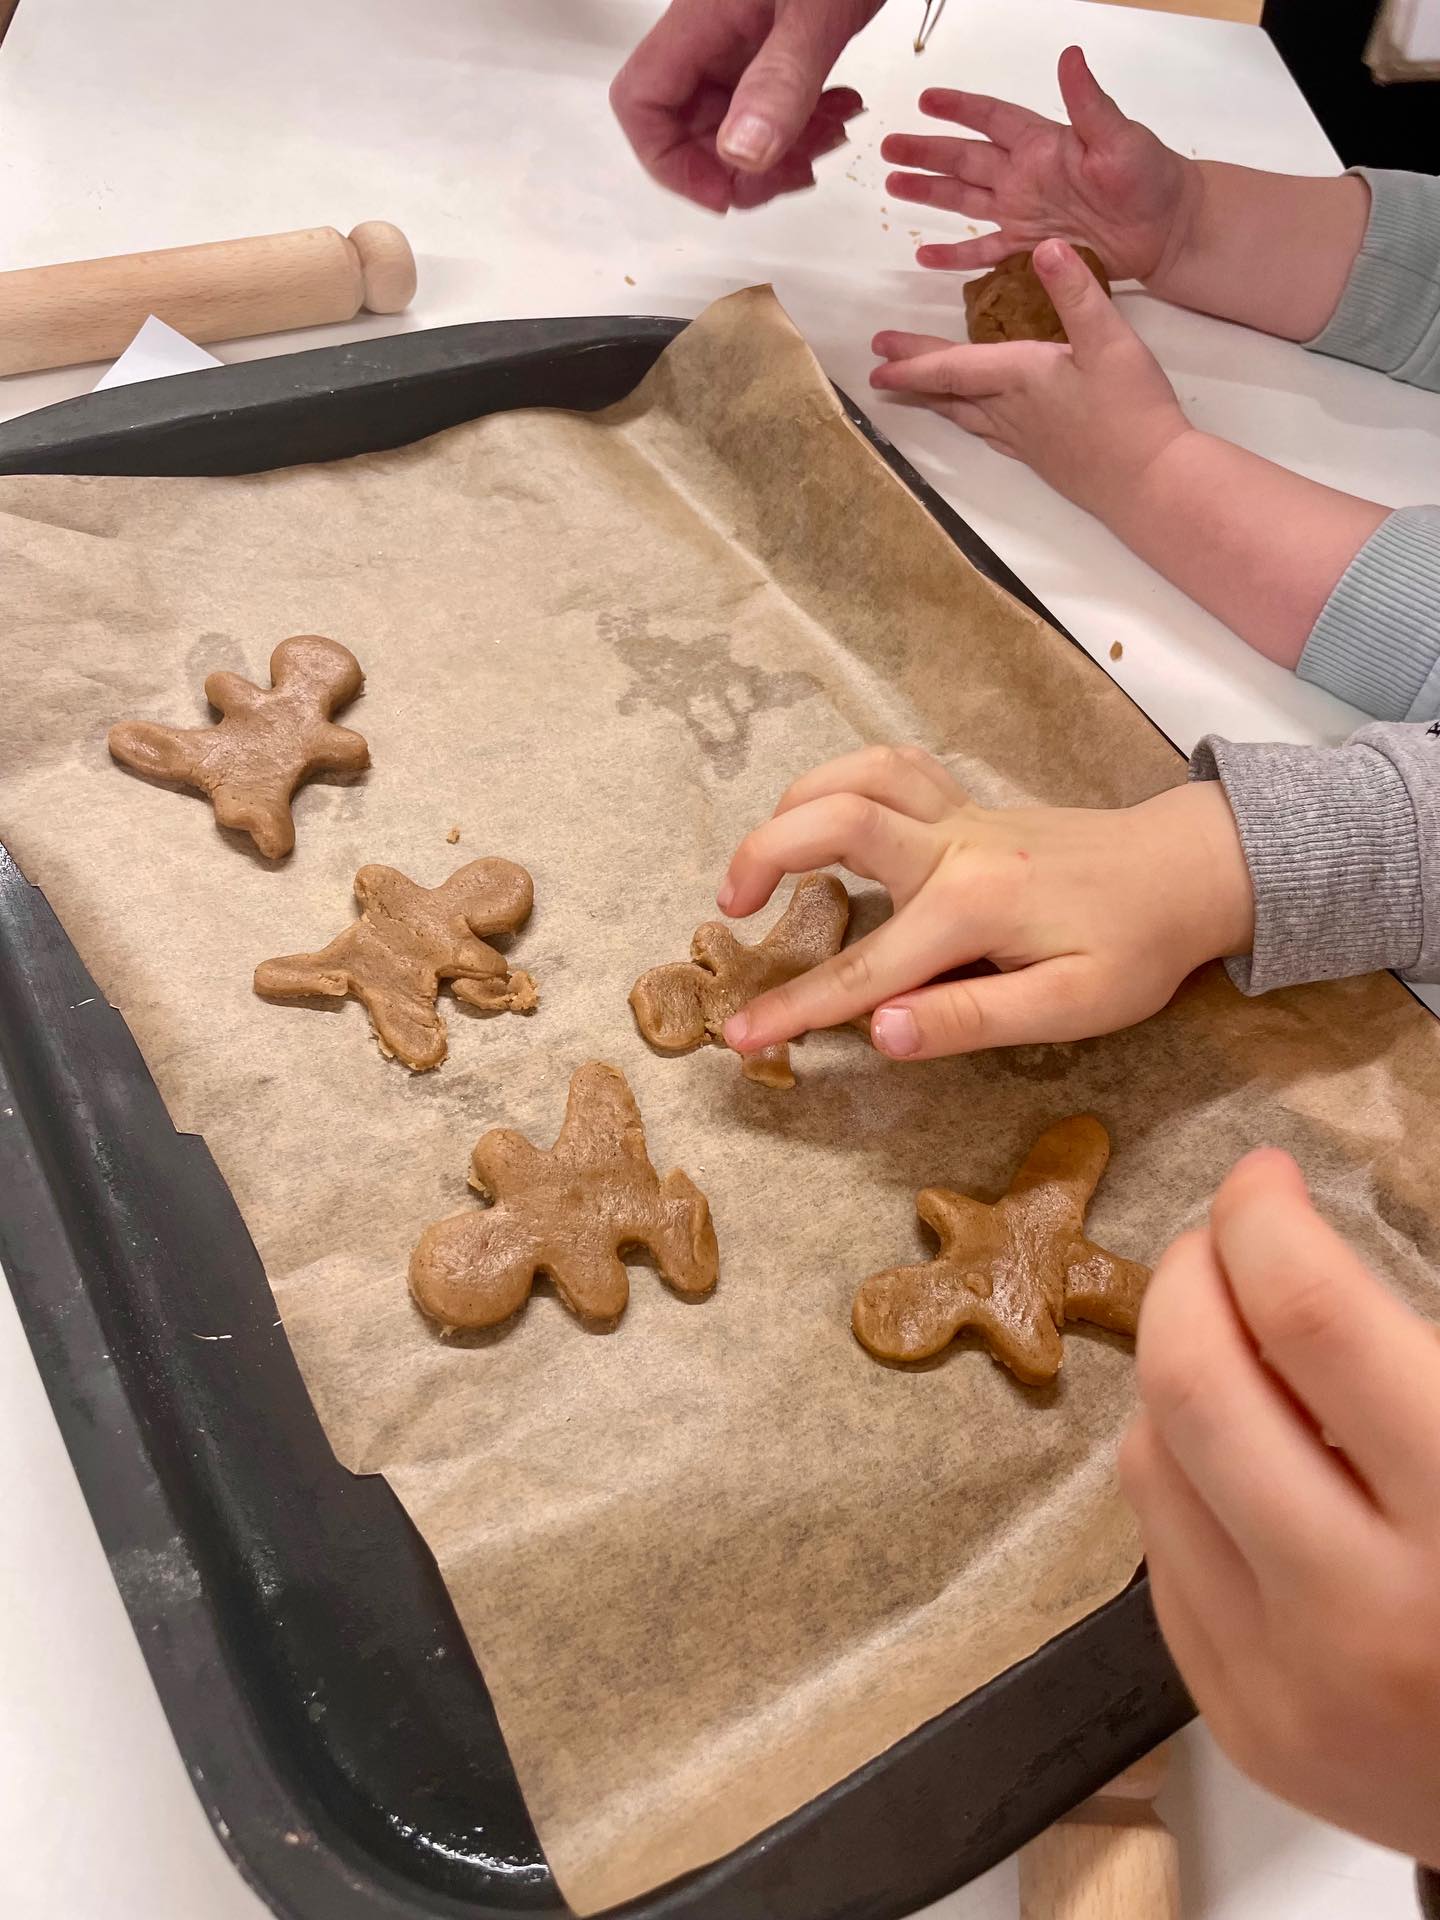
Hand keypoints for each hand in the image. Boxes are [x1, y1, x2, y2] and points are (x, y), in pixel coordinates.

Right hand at [610, 0, 879, 213]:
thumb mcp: (818, 11)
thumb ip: (780, 82)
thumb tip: (740, 155)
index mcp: (700, 21)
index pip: (643, 105)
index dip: (672, 162)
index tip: (725, 190)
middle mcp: (712, 33)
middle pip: (687, 126)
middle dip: (738, 168)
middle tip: (794, 174)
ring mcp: (743, 37)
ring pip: (734, 122)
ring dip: (778, 152)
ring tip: (831, 139)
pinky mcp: (776, 38)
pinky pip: (769, 100)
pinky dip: (802, 123)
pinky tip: (842, 111)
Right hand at [716, 744, 1253, 1061]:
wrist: (1191, 870)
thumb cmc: (1137, 947)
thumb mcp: (1070, 1007)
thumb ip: (968, 1019)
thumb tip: (876, 1032)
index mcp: (973, 907)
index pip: (861, 970)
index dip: (793, 1008)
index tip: (739, 1035)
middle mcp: (955, 847)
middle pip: (836, 819)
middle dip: (766, 853)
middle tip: (732, 910)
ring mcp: (961, 816)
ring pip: (859, 774)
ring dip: (795, 805)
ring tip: (762, 860)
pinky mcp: (968, 806)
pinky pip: (891, 769)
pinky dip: (843, 782)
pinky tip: (826, 819)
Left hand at [870, 238, 1190, 522]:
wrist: (1149, 482)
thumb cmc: (1132, 410)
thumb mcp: (1110, 339)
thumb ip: (1076, 293)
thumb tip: (1044, 246)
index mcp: (1020, 376)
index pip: (953, 366)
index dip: (913, 359)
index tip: (878, 354)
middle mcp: (1011, 411)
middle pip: (951, 391)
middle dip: (913, 376)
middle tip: (878, 371)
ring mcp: (1023, 438)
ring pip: (966, 416)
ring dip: (936, 402)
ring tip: (913, 393)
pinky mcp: (1040, 457)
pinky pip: (989, 434)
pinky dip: (969, 422)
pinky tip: (972, 422)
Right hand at [882, 45, 1198, 279]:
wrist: (1166, 229)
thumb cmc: (1149, 178)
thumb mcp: (1119, 137)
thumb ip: (1088, 103)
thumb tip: (1070, 58)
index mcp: (1042, 144)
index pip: (991, 119)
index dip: (959, 109)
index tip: (927, 99)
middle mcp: (1025, 176)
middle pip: (965, 159)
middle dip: (926, 152)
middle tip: (888, 147)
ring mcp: (1023, 213)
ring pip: (964, 200)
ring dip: (929, 194)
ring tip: (893, 185)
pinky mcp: (1028, 250)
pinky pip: (983, 253)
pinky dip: (955, 256)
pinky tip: (925, 254)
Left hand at [1122, 1151, 1439, 1867]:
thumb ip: (1409, 1360)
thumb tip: (1295, 1243)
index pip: (1311, 1318)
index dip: (1265, 1219)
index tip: (1264, 1179)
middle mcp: (1363, 1611)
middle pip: (1196, 1384)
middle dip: (1191, 1277)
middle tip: (1224, 1243)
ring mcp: (1288, 1683)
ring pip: (1152, 1462)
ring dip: (1176, 1371)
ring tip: (1232, 1344)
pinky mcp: (1244, 1725)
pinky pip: (1160, 1554)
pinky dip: (1184, 1476)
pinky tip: (1239, 1458)